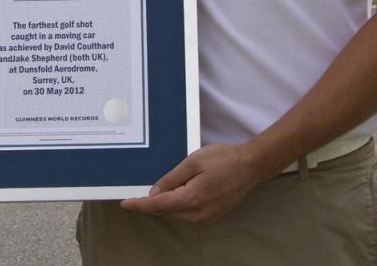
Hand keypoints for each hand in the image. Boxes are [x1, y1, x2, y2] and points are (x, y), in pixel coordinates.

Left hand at [119, 143, 266, 224]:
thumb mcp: (193, 162)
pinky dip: (177, 204)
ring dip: (165, 203)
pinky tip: (175, 192)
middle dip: (151, 202)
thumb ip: (171, 179)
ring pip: (175, 213)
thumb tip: (154, 193)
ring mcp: (206, 218)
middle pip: (165, 211)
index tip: (124, 203)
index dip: (139, 205)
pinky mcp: (211, 217)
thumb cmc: (224, 159)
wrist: (252, 166)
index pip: (157, 206)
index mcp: (191, 200)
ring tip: (159, 187)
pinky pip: (186, 213)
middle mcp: (198, 215)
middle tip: (137, 190)